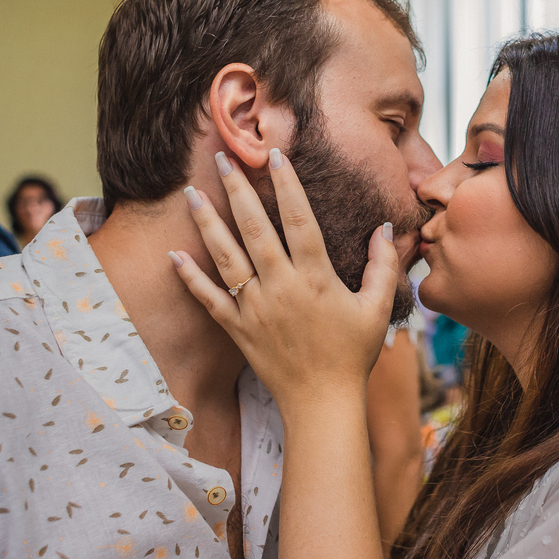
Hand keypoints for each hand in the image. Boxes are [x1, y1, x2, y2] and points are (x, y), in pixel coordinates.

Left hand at [169, 149, 398, 412]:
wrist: (322, 404)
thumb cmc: (353, 356)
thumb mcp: (376, 308)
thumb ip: (381, 266)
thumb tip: (384, 228)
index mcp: (316, 278)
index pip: (299, 219)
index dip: (286, 184)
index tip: (273, 155)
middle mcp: (282, 287)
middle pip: (254, 228)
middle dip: (238, 190)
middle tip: (223, 158)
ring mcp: (256, 308)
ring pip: (226, 257)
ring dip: (207, 223)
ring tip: (191, 193)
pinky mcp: (238, 330)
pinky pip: (210, 300)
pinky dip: (190, 278)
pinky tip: (174, 255)